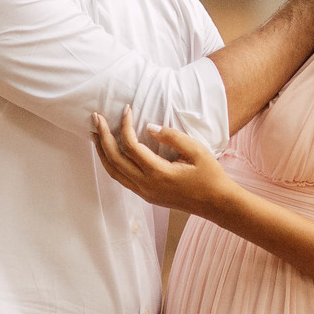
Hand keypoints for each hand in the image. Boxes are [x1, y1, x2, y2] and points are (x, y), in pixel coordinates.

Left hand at [91, 106, 234, 215]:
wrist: (218, 204)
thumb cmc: (210, 175)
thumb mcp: (196, 151)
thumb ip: (172, 137)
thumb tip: (148, 127)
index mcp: (158, 173)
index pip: (131, 146)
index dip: (125, 125)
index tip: (126, 109)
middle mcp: (146, 185)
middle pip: (114, 160)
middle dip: (102, 137)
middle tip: (96, 118)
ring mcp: (145, 193)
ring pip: (114, 172)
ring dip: (102, 152)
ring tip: (96, 134)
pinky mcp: (147, 195)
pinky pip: (121, 178)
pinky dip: (112, 163)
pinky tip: (110, 151)